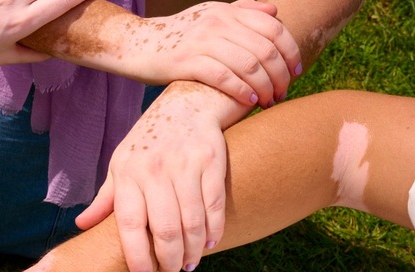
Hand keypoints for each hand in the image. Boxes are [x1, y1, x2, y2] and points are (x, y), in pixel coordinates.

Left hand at [77, 82, 227, 271]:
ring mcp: (184, 165)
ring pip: (192, 222)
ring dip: (192, 251)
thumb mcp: (120, 165)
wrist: (187, 103)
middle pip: (164, 229)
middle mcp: (154, 170)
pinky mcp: (212, 160)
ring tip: (189, 264)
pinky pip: (214, 206)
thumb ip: (105, 198)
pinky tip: (207, 244)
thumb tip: (82, 225)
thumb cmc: (148, 142)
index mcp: (128, 174)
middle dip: (168, 260)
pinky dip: (213, 231)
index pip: (128, 224)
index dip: (135, 255)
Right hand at [129, 0, 300, 106]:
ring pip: (248, 65)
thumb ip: (242, 11)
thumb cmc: (176, 38)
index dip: (291, 53)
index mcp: (227, 12)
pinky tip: (250, 101)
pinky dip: (241, 90)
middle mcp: (216, 23)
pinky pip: (223, 77)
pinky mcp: (185, 62)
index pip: (274, 29)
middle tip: (282, 94)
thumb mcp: (208, 16)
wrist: (135, 45)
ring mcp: (200, 41)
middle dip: (280, 76)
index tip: (295, 73)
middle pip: (265, 50)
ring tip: (268, 101)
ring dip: (264, 87)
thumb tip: (274, 11)